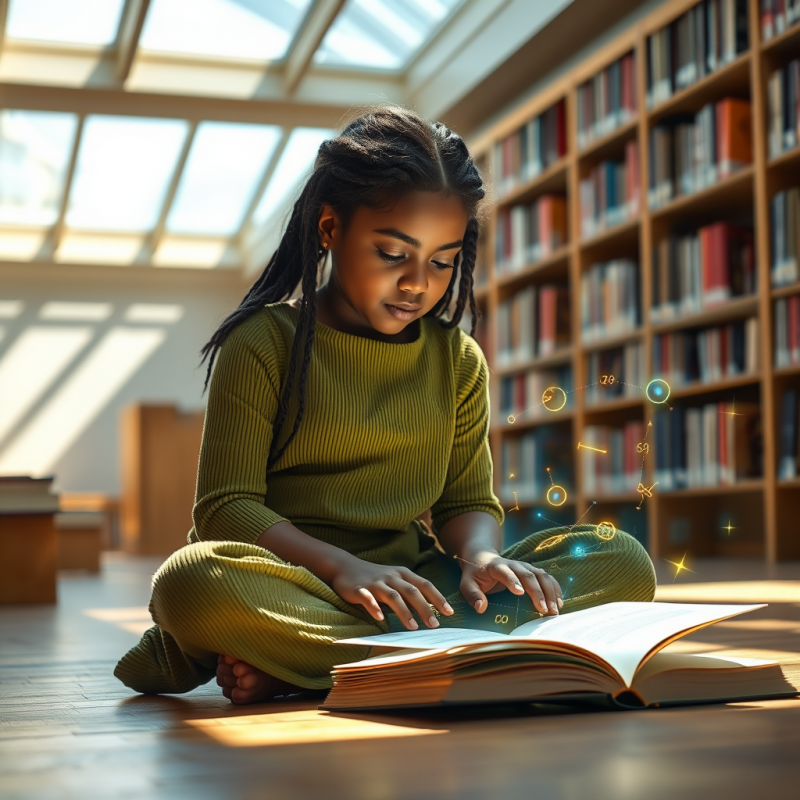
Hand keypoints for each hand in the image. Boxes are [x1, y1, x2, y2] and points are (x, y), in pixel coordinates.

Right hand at [331, 558, 453, 630]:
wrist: (344, 566)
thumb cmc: (375, 577)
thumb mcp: (395, 581)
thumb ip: (410, 593)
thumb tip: (430, 611)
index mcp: (403, 574)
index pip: (424, 585)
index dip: (438, 598)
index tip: (450, 612)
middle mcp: (391, 576)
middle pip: (411, 591)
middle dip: (425, 607)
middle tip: (435, 625)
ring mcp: (375, 582)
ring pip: (393, 596)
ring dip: (404, 611)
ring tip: (413, 627)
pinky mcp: (359, 589)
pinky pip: (368, 598)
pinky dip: (374, 607)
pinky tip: (380, 619)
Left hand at [458, 551, 562, 615]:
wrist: (482, 557)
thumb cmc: (474, 574)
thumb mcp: (466, 584)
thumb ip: (472, 595)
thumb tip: (481, 608)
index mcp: (496, 566)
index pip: (506, 572)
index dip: (513, 581)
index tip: (520, 593)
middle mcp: (513, 564)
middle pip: (528, 575)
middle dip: (538, 592)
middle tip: (544, 610)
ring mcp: (524, 566)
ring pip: (541, 575)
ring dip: (550, 592)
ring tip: (554, 610)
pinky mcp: (532, 570)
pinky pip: (547, 577)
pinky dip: (555, 588)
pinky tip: (559, 603)